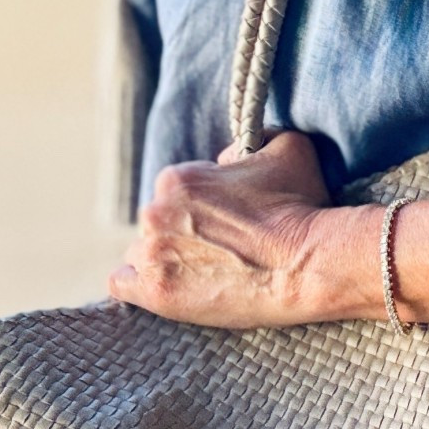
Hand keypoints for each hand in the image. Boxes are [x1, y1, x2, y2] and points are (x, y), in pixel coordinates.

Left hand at [109, 133, 357, 329]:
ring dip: (165, 260)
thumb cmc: (300, 208)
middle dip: (183, 235)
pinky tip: (166, 287)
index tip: (228, 224)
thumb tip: (234, 155)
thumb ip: (259, 137)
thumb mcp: (288, 149)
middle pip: (158, 223)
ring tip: (202, 275)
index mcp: (178, 179)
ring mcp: (152, 254)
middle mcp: (155, 212)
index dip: (202, 209)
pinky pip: (122, 285)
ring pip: (142, 253)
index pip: (175, 192)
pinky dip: (138, 285)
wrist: (307, 265)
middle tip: (221, 251)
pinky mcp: (155, 292)